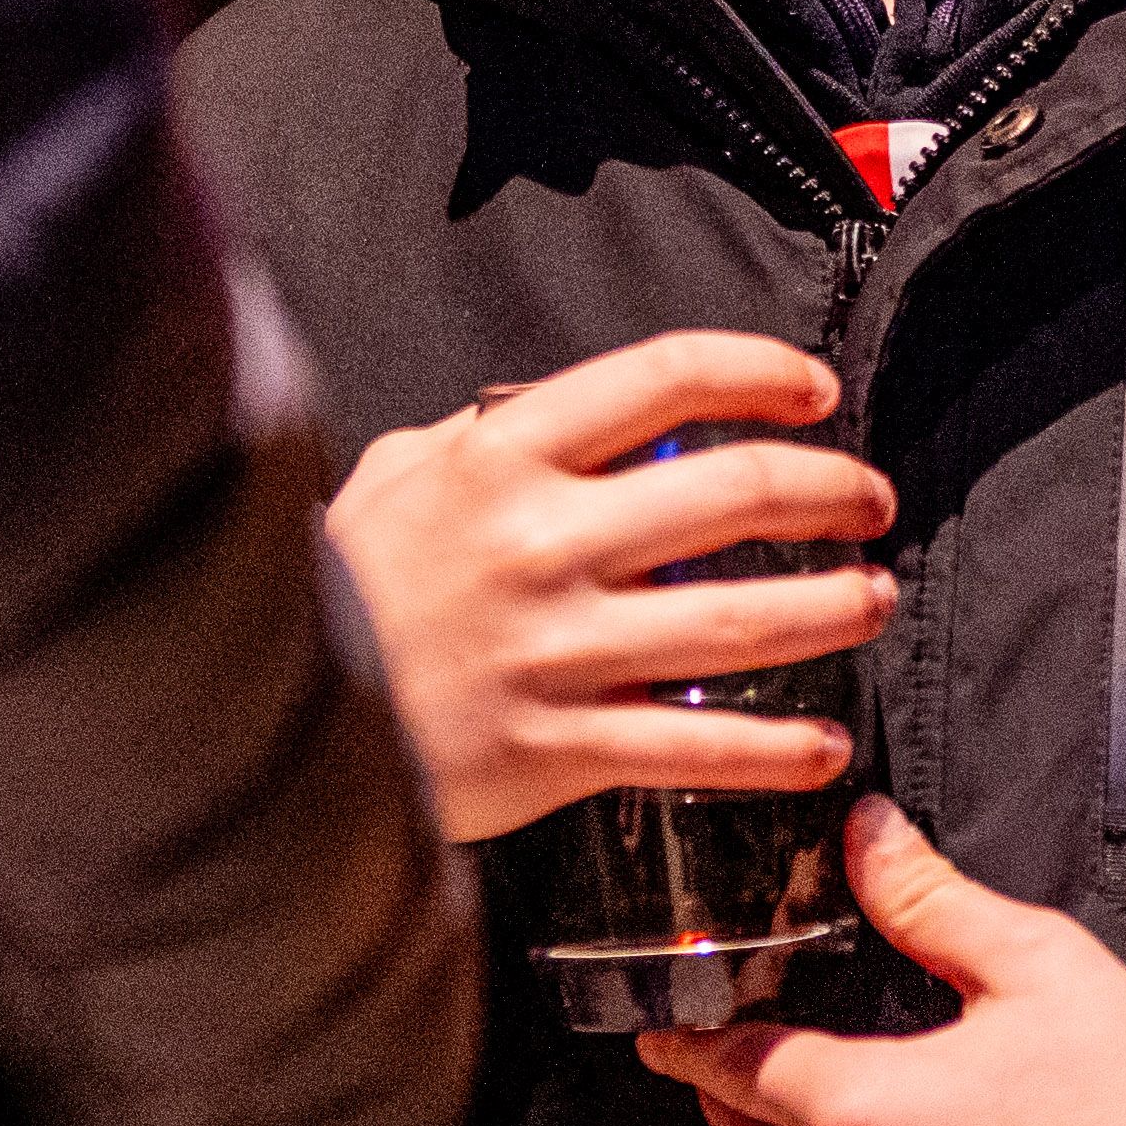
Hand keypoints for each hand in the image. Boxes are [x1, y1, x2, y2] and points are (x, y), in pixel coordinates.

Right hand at [328, 329, 895, 842]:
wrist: (253, 721)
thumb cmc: (334, 590)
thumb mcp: (389, 480)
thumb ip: (471, 438)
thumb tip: (535, 412)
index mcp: (505, 457)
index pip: (668, 378)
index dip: (763, 374)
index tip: (815, 393)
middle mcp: (544, 543)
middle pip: (737, 493)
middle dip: (832, 492)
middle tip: (870, 502)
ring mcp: (559, 650)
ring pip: (743, 621)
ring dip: (834, 608)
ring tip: (872, 600)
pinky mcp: (559, 749)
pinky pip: (698, 747)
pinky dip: (778, 751)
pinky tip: (823, 746)